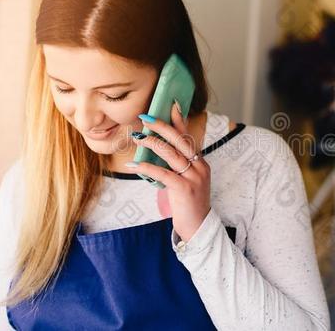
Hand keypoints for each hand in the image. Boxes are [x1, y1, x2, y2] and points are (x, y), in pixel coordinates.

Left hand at [125, 103, 210, 241]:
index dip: (179, 121)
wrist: (199, 228)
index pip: (188, 137)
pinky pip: (163, 174)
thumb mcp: (185, 182)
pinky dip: (147, 167)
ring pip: (171, 153)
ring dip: (152, 143)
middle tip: (146, 117)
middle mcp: (199, 167)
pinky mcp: (184, 189)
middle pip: (180, 140)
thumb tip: (156, 154)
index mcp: (200, 163)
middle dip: (162, 126)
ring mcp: (193, 177)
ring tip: (137, 136)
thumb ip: (176, 168)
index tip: (171, 105)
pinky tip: (134, 164)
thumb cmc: (189, 205)